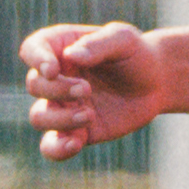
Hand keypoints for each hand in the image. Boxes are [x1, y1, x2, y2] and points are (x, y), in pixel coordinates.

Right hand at [22, 20, 166, 157]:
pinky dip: (57, 148)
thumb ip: (98, 44)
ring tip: (89, 114)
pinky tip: (76, 143)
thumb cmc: (135, 54)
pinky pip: (52, 146)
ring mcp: (62, 106)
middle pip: (35, 84)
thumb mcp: (123, 39)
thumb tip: (70, 57)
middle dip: (56, 89)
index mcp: (60, 48)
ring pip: (39, 117)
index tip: (52, 70)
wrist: (156, 84)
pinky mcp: (74, 131)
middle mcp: (55, 78)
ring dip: (59, 118)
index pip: (32, 49)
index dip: (35, 59)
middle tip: (87, 88)